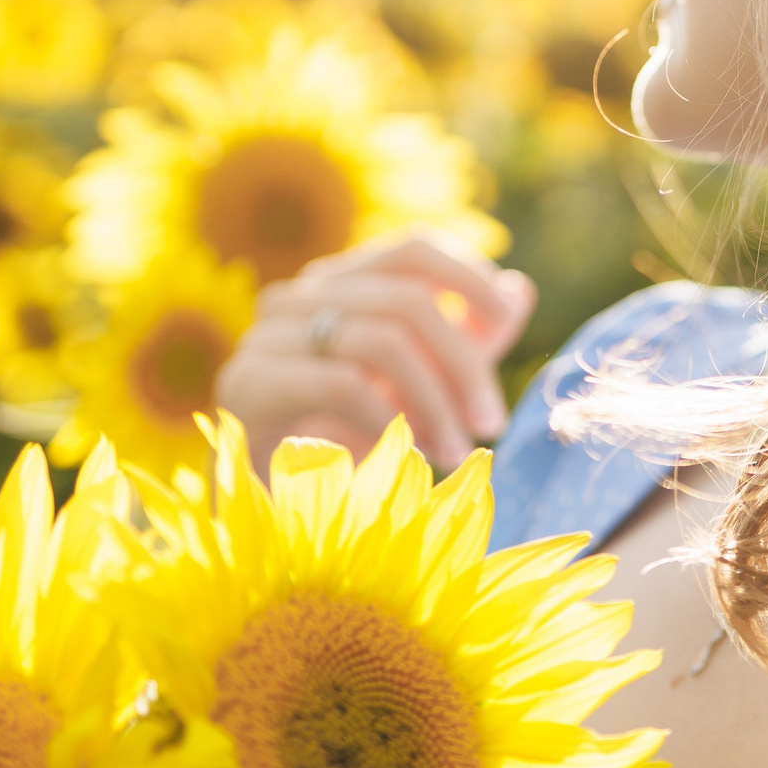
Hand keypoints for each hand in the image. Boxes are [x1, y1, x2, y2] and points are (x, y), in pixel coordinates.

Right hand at [215, 225, 536, 469]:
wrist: (273, 518)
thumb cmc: (352, 445)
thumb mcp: (423, 390)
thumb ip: (467, 342)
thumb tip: (519, 291)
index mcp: (338, 285)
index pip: (412, 249)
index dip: (468, 275)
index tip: (507, 319)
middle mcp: (297, 297)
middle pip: (407, 300)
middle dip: (463, 363)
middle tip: (490, 421)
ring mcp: (265, 336)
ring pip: (381, 340)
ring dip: (434, 402)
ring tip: (455, 451)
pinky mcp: (249, 384)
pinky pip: (343, 385)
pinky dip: (390, 421)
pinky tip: (410, 457)